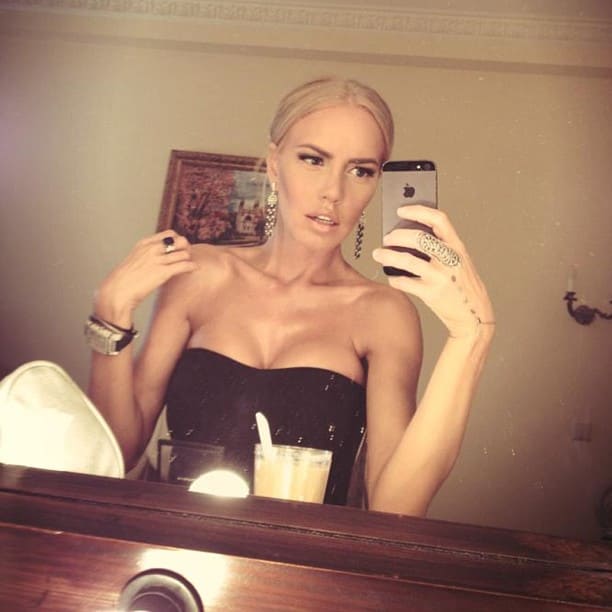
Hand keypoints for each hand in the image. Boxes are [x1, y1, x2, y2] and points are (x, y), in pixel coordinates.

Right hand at [94, 231, 196, 325]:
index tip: (179, 249)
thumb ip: (146, 256)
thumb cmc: (123, 281)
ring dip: (189, 259)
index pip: (169, 234)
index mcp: (144, 244)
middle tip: (186, 257)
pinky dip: (192, 267)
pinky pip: (184, 265)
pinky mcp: (163, 272)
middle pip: (180, 241)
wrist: (117, 292)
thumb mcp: (134, 260)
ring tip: (189, 266)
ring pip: (184, 253)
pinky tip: (194, 269)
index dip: (178, 241)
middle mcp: (152, 249)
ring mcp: (158, 260)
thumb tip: (158, 260)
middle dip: (186, 248)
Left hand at [373, 205, 493, 337]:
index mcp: (458, 247)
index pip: (439, 220)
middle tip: (387, 238)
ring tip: (378, 254)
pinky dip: (394, 279)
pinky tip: (391, 277)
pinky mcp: (431, 293)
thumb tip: (410, 235)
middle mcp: (450, 259)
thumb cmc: (463, 286)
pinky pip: (404, 282)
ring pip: (406, 260)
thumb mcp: (460, 261)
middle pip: (418, 238)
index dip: (418, 211)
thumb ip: (442, 247)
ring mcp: (440, 276)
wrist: (474, 315)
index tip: (401, 211)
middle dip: (397, 236)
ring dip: (387, 255)